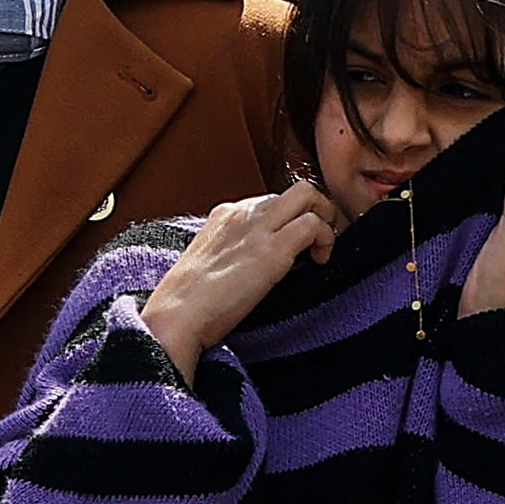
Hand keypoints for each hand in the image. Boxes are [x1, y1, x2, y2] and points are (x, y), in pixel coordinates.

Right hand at [137, 175, 347, 372]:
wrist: (178, 313)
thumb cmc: (190, 301)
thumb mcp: (212, 261)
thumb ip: (235, 250)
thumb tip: (257, 263)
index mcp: (225, 214)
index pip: (272, 200)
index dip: (292, 219)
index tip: (300, 243)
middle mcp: (242, 212)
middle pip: (293, 189)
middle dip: (318, 209)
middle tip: (321, 241)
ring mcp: (257, 227)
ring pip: (307, 193)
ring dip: (326, 218)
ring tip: (322, 250)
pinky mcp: (272, 249)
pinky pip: (313, 224)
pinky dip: (326, 239)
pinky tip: (319, 261)